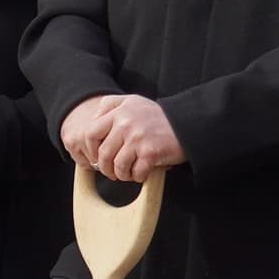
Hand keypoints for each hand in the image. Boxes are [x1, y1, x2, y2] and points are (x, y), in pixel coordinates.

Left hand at [60, 92, 182, 183]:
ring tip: (127, 174)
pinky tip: (141, 173)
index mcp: (119, 111)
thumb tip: (92, 121)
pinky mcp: (150, 152)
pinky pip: (135, 172)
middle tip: (112, 172)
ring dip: (121, 175)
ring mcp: (138, 138)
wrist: (188, 123)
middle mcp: (126, 123)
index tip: (97, 157)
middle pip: (103, 153)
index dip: (91, 150)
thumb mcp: (133, 101)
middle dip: (105, 168)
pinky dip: (137, 177)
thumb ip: (111, 105)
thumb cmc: (158, 116)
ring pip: (117, 166)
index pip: (90, 133)